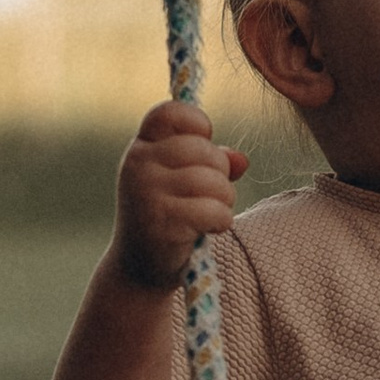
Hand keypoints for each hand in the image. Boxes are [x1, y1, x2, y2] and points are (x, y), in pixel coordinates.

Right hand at [110, 99, 243, 292]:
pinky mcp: (163, 222)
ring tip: (211, 212)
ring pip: (213, 180)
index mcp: (142, 146)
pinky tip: (210, 228)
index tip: (202, 145)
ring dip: (224, 199)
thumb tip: (241, 160)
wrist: (139, 267)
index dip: (199, 124)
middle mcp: (139, 164)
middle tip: (210, 194)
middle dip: (220, 173)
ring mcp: (147, 192)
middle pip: (203, 149)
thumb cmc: (167, 216)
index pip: (172, 111)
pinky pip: (215, 210)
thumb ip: (212, 162)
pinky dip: (221, 220)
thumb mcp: (183, 182)